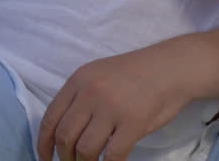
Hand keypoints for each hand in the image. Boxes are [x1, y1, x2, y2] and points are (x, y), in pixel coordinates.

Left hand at [37, 50, 191, 160]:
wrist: (174, 66)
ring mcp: (113, 107)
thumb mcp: (101, 74)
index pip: (50, 118)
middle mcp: (92, 92)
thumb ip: (81, 97)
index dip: (43, 144)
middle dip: (65, 157)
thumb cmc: (139, 72)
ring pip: (85, 149)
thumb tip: (62, 132)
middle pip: (65, 137)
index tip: (46, 158)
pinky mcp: (134, 122)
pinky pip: (113, 155)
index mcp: (79, 80)